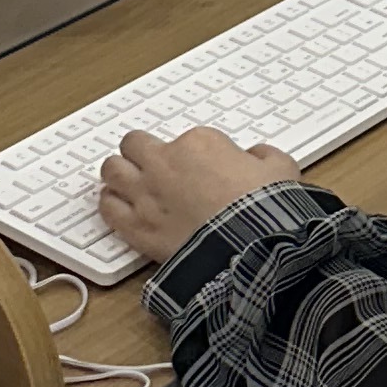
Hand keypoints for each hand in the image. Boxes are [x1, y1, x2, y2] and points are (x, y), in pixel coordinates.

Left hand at [97, 124, 302, 263]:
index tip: (199, 166)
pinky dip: (110, 204)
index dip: (190, 152)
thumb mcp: (280, 168)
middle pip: (133, 144)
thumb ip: (263, 156)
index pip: (182, 137)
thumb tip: (257, 157)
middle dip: (140, 152)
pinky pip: (106, 207)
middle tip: (149, 162)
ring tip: (126, 181)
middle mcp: (165, 163)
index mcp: (199, 143)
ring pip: (111, 170)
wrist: (248, 249)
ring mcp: (145, 195)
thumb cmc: (263, 209)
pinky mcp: (135, 227)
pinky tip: (117, 206)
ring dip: (118, 173)